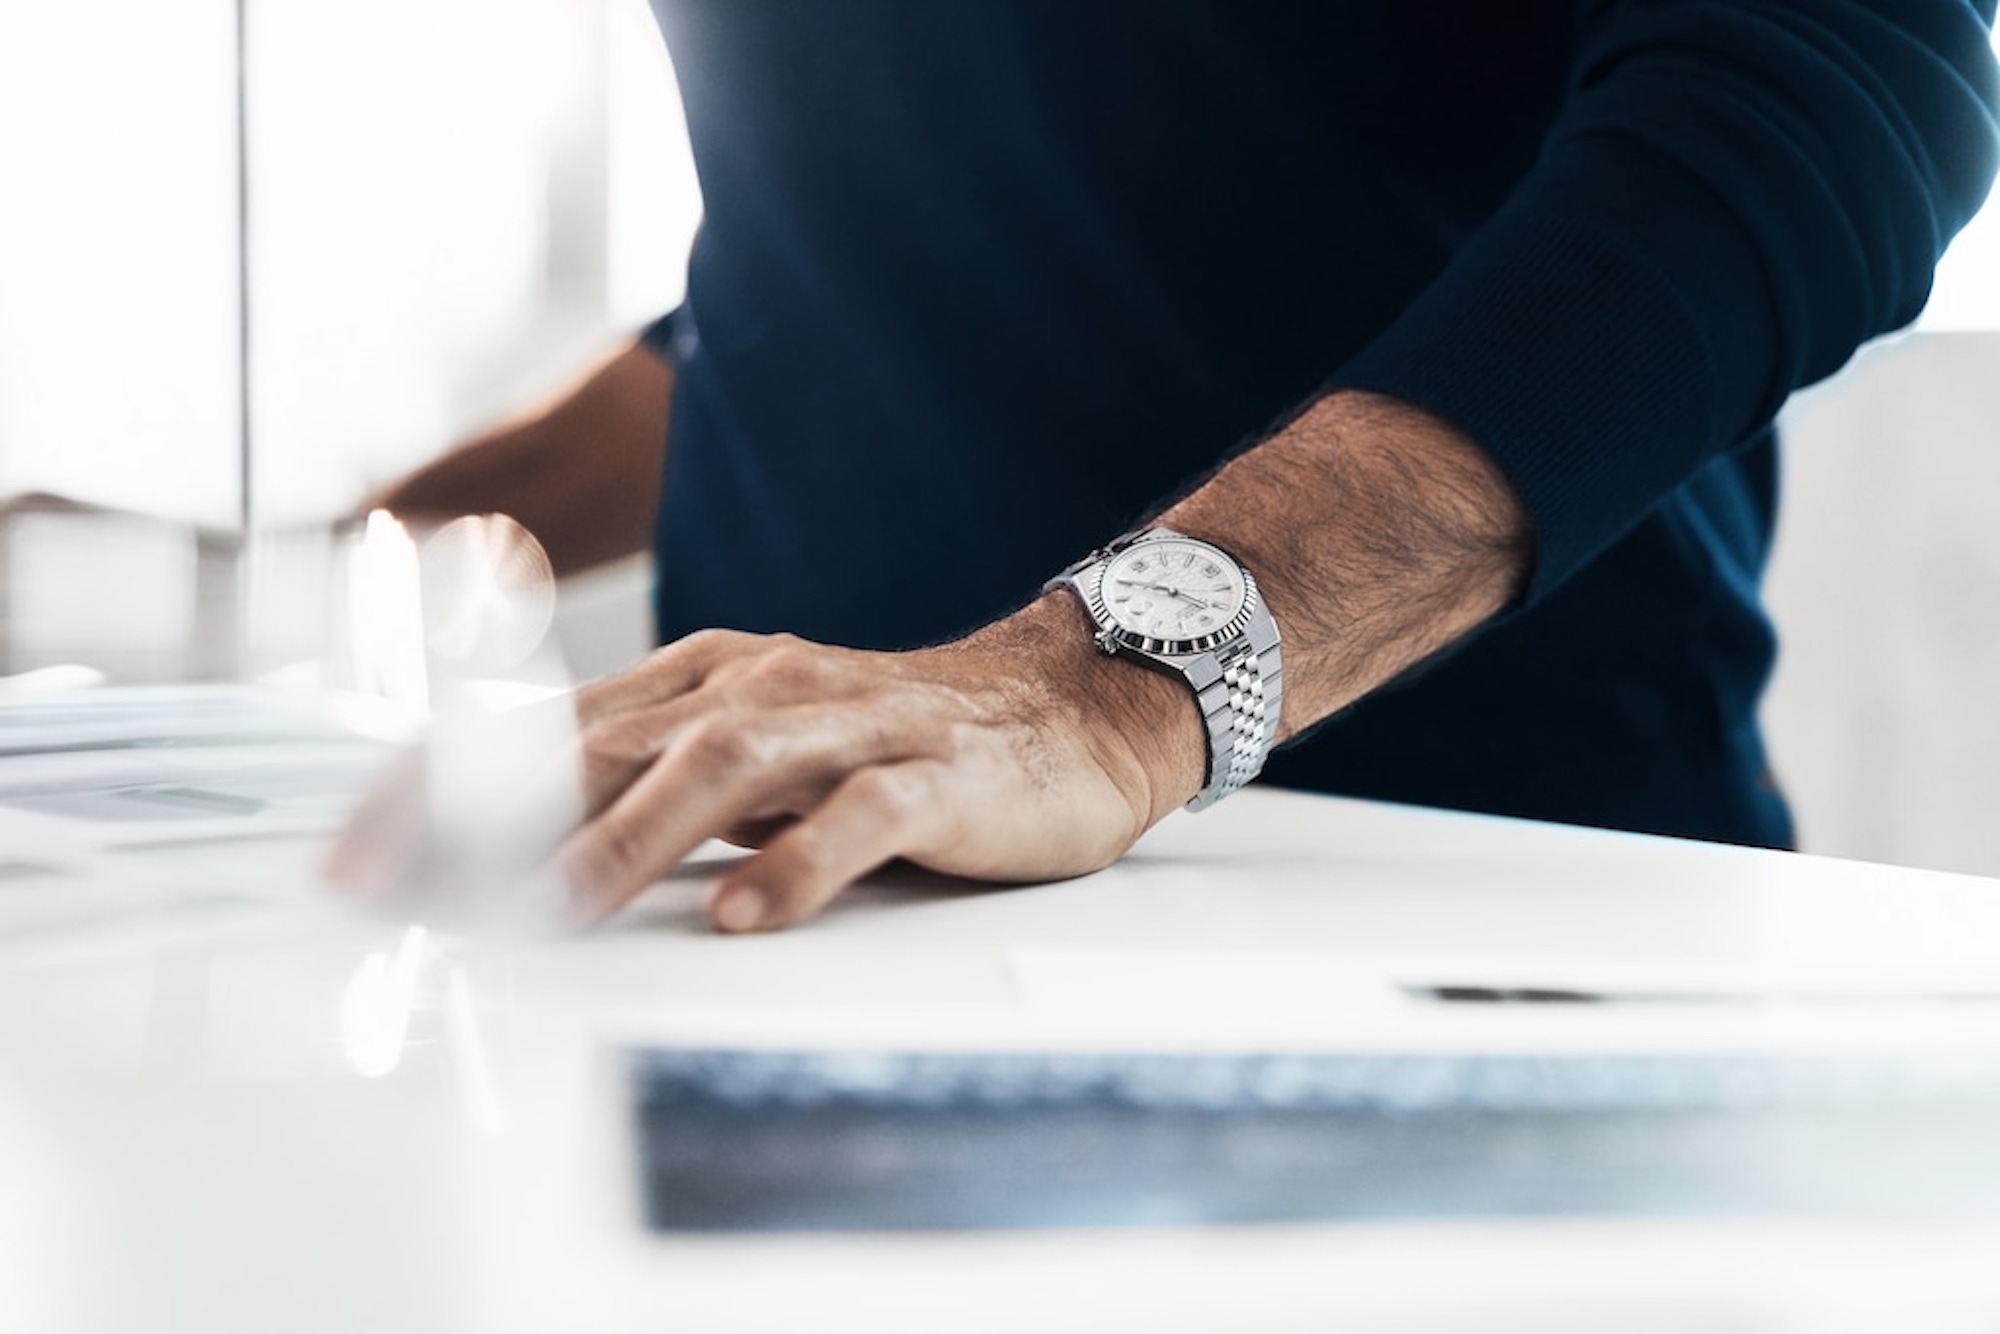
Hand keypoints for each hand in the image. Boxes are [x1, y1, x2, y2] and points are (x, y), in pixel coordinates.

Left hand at [330, 593, 1203, 933]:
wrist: (1069, 703)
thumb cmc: (899, 738)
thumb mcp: (762, 754)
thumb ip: (661, 790)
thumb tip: (530, 860)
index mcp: (708, 682)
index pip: (550, 729)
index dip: (445, 783)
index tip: (355, 852)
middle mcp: (763, 688)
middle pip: (605, 738)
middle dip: (491, 807)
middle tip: (398, 876)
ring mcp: (848, 726)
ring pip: (722, 766)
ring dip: (630, 835)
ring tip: (557, 902)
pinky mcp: (931, 774)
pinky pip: (857, 817)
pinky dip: (797, 865)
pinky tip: (749, 917)